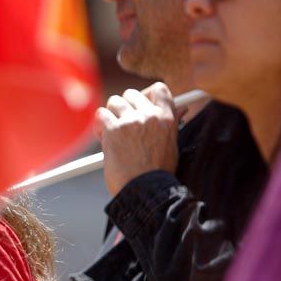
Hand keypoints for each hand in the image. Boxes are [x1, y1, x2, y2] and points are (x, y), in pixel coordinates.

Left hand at [94, 83, 182, 197]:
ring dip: (111, 116)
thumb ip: (171, 124)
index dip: (146, 94)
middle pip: (131, 94)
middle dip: (125, 107)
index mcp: (166, 119)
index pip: (159, 90)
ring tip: (113, 134)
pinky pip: (100, 115)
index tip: (140, 104)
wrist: (144, 191)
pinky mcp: (114, 129)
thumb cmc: (157, 174)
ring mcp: (131, 121)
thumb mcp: (172, 146)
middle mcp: (150, 116)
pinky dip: (99, 126)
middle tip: (123, 125)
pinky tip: (104, 139)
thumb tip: (181, 109)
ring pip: (113, 102)